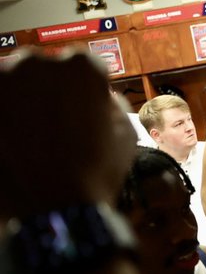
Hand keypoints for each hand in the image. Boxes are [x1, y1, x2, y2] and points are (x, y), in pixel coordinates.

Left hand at [0, 51, 136, 220]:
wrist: (53, 209)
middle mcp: (36, 64)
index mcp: (80, 66)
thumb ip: (110, 103)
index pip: (77, 65)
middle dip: (37, 92)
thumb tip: (98, 97)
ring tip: (18, 136)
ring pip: (4, 83)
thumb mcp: (124, 133)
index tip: (72, 110)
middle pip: (34, 69)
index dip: (76, 90)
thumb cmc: (96, 172)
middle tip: (42, 126)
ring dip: (10, 103)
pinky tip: (6, 145)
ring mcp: (0, 84)